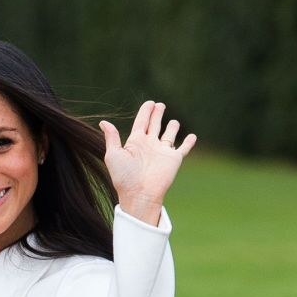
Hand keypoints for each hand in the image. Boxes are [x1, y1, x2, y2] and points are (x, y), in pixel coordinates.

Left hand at [99, 101, 196, 224]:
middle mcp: (149, 145)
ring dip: (172, 128)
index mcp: (135, 142)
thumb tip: (103, 122)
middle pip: (154, 125)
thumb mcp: (113, 154)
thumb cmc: (124, 176)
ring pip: (169, 135)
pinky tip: (192, 136)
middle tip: (160, 105)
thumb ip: (111, 137)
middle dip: (157, 115)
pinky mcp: (174, 159)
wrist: (139, 193)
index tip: (149, 103)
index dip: (145, 112)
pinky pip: (183, 148)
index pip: (141, 122)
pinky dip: (189, 142)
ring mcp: (162, 152)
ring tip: (174, 121)